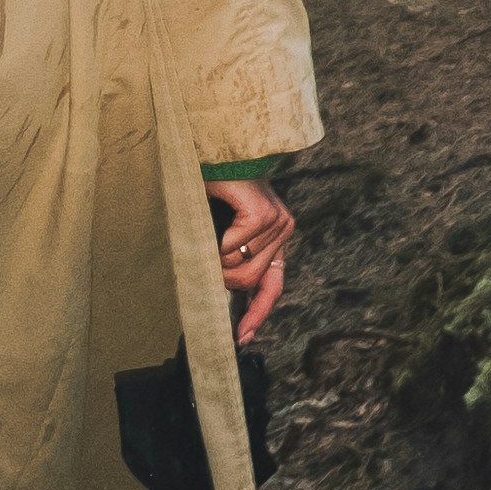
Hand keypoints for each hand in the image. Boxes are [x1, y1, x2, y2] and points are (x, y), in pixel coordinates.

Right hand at [211, 179, 295, 345]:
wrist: (213, 151)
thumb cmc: (211, 189)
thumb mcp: (219, 233)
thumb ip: (228, 262)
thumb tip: (221, 298)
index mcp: (275, 238)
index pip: (273, 287)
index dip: (257, 314)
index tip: (241, 338)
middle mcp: (283, 230)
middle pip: (253, 282)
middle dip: (225, 280)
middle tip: (207, 261)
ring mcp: (277, 222)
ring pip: (243, 269)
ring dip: (217, 259)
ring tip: (211, 235)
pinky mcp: (263, 214)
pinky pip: (233, 249)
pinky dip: (217, 242)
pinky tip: (217, 220)